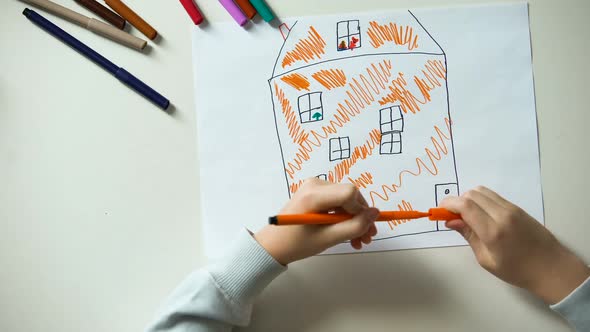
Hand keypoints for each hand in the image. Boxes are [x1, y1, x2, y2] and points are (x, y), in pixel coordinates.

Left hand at [255, 178, 378, 264]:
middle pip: (350, 195)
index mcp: (314, 194)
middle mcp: (315, 184)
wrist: (273, 245)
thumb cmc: (297, 243)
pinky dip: (345, 217)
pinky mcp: (315, 193)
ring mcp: (315, 187)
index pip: (349, 193)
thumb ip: (354, 227)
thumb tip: (375, 214)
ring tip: (359, 241)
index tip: (365, 230)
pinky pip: (338, 201)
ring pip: (346, 199)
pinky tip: (349, 234)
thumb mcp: (328, 238)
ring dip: (354, 220)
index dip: (361, 210)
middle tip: (367, 238)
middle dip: (360, 217)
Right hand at [441, 186, 589, 303]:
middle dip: (456, 202)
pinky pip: (493, 196)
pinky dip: (480, 200)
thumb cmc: (517, 270)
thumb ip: (468, 236)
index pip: (465, 205)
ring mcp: (511, 208)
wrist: (551, 268)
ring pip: (482, 191)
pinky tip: (480, 214)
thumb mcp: (486, 259)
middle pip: (471, 194)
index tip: (439, 211)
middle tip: (451, 216)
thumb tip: (450, 220)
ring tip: (466, 216)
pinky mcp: (517, 207)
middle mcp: (502, 214)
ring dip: (468, 199)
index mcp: (493, 231)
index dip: (448, 204)